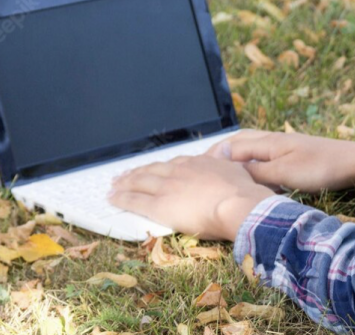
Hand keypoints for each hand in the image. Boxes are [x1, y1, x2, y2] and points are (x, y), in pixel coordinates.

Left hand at [107, 155, 274, 240]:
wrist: (237, 204)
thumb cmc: (242, 191)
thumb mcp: (236, 168)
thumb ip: (225, 160)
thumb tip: (225, 149)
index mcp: (196, 163)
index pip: (172, 163)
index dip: (159, 167)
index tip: (151, 168)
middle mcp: (178, 171)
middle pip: (152, 170)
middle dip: (136, 173)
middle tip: (123, 175)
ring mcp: (167, 187)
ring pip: (139, 183)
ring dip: (124, 183)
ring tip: (114, 185)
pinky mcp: (160, 205)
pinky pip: (135, 200)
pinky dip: (121, 198)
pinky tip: (112, 199)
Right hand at [207, 130, 354, 192]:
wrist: (354, 162)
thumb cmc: (321, 167)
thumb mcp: (284, 174)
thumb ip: (255, 172)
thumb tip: (227, 171)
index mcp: (267, 142)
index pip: (231, 148)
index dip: (212, 158)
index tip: (194, 169)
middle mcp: (272, 140)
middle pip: (237, 143)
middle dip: (218, 153)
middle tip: (200, 166)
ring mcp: (283, 146)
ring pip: (249, 148)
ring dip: (233, 156)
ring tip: (218, 169)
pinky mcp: (293, 155)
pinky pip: (261, 155)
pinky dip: (248, 161)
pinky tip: (249, 172)